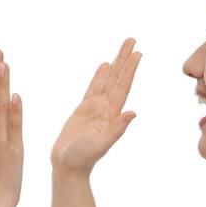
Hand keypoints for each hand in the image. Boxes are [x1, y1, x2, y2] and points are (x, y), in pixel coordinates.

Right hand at [50, 37, 139, 174]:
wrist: (68, 167)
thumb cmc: (82, 159)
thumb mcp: (100, 146)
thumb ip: (116, 130)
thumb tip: (133, 113)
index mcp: (111, 115)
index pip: (122, 87)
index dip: (129, 69)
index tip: (137, 53)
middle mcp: (105, 109)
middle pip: (117, 78)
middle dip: (124, 59)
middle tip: (132, 39)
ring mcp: (95, 109)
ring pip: (106, 81)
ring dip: (114, 64)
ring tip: (122, 48)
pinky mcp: (83, 111)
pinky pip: (93, 89)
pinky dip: (99, 77)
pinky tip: (104, 67)